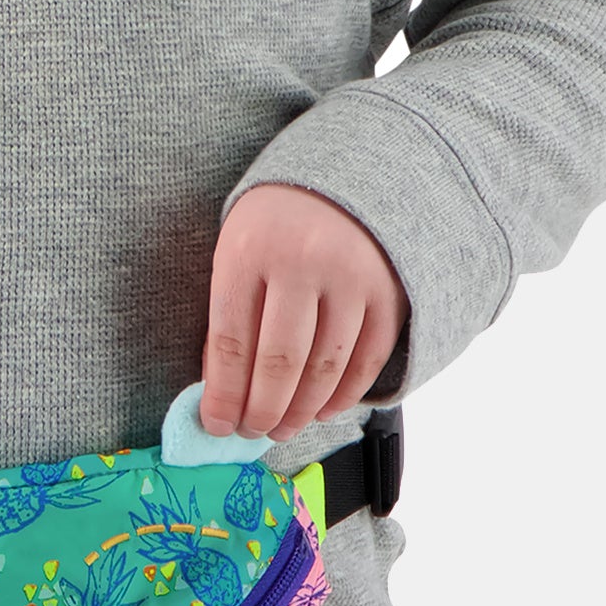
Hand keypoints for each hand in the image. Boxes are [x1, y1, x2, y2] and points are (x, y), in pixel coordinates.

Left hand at [200, 183, 408, 443]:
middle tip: (251, 433)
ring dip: (301, 411)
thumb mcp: (236, 250)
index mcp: (248, 251)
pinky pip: (367, 359)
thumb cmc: (275, 221)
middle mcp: (301, 262)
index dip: (223, 395)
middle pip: (279, 362)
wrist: (345, 173)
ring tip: (283, 428)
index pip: (231, 343)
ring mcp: (351, 277)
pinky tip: (324, 410)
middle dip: (262, 411)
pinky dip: (344, 394)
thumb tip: (222, 392)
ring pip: (325, 368)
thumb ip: (229, 314)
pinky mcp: (390, 291)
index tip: (216, 426)